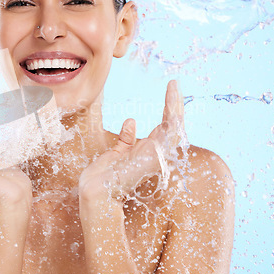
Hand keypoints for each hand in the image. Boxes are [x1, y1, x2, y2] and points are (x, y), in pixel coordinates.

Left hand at [79, 80, 185, 203]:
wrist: (97, 189)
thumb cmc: (104, 175)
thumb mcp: (117, 152)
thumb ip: (126, 139)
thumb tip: (131, 121)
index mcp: (149, 151)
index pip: (164, 126)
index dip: (168, 108)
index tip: (169, 89)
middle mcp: (156, 153)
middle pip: (174, 125)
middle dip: (176, 104)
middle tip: (175, 84)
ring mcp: (158, 155)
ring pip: (176, 127)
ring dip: (176, 106)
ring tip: (174, 87)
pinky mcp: (157, 155)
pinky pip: (170, 132)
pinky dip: (173, 114)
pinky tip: (171, 98)